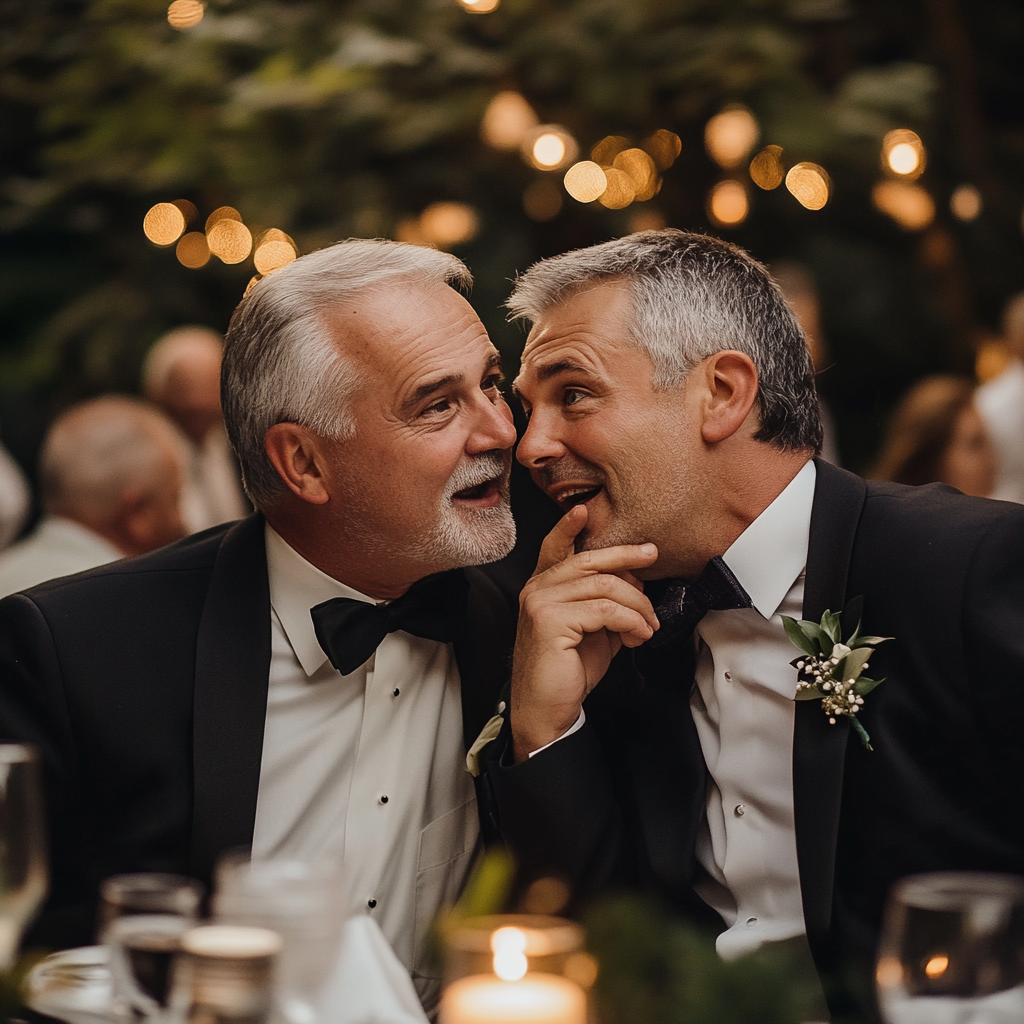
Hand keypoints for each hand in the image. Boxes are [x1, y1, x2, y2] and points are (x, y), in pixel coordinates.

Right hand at [511, 504, 658, 761]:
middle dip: (625, 556)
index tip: (585, 510)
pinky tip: (639, 634)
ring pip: (603, 586)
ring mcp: (541, 603)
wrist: (547, 710)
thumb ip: (608, 604)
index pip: (554, 548)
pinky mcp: (550, 621)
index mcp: (543, 588)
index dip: (568, 527)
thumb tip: (634, 581)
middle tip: (652, 557)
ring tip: (649, 624)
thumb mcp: (594, 630)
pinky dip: (631, 621)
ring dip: (637, 604)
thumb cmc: (567, 672)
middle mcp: (537, 590)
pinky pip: (605, 610)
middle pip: (588, 560)